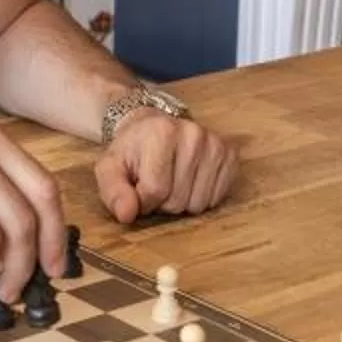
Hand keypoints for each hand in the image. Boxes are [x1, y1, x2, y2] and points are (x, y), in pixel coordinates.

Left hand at [96, 110, 238, 224]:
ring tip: (172, 181)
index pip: (156, 191)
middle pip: (178, 200)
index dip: (143, 200)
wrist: (153, 127)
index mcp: (162, 132)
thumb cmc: (132, 151)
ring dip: (182, 201)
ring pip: (199, 204)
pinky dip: (201, 196)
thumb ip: (113, 192)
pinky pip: (217, 198)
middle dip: (163, 202)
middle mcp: (193, 134)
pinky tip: (190, 180)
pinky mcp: (230, 154)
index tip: (138, 188)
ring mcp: (215, 144)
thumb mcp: (111, 169)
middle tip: (156, 182)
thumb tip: (127, 214)